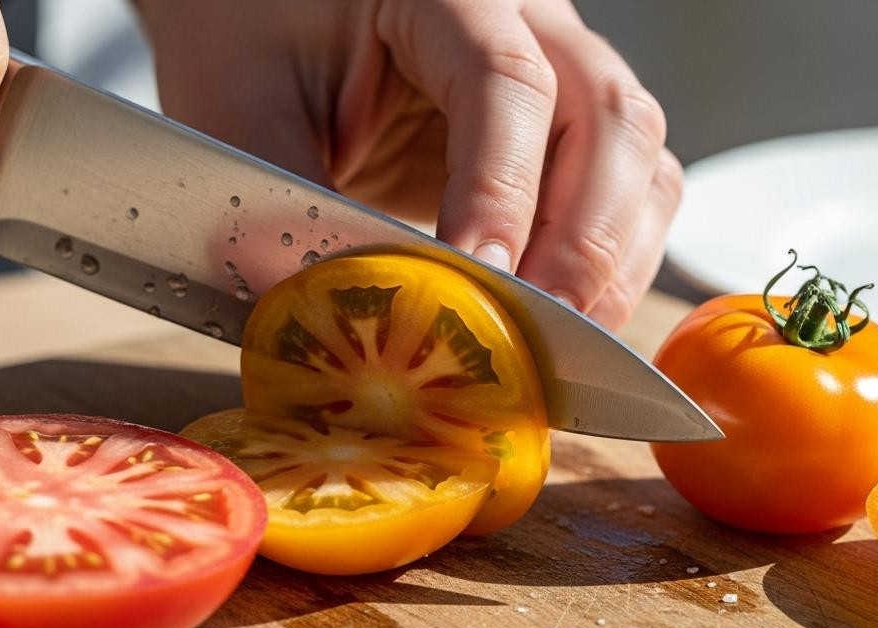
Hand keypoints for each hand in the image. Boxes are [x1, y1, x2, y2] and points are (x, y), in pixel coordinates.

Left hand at [137, 0, 681, 328]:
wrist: (269, 12)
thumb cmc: (250, 34)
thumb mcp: (237, 108)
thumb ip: (280, 206)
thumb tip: (332, 327)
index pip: (506, 80)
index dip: (502, 190)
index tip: (482, 283)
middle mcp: (529, 17)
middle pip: (610, 117)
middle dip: (584, 241)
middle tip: (534, 334)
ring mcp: (562, 69)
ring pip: (640, 158)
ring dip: (613, 260)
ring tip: (556, 344)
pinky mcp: (567, 129)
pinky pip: (632, 190)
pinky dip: (616, 261)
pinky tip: (567, 318)